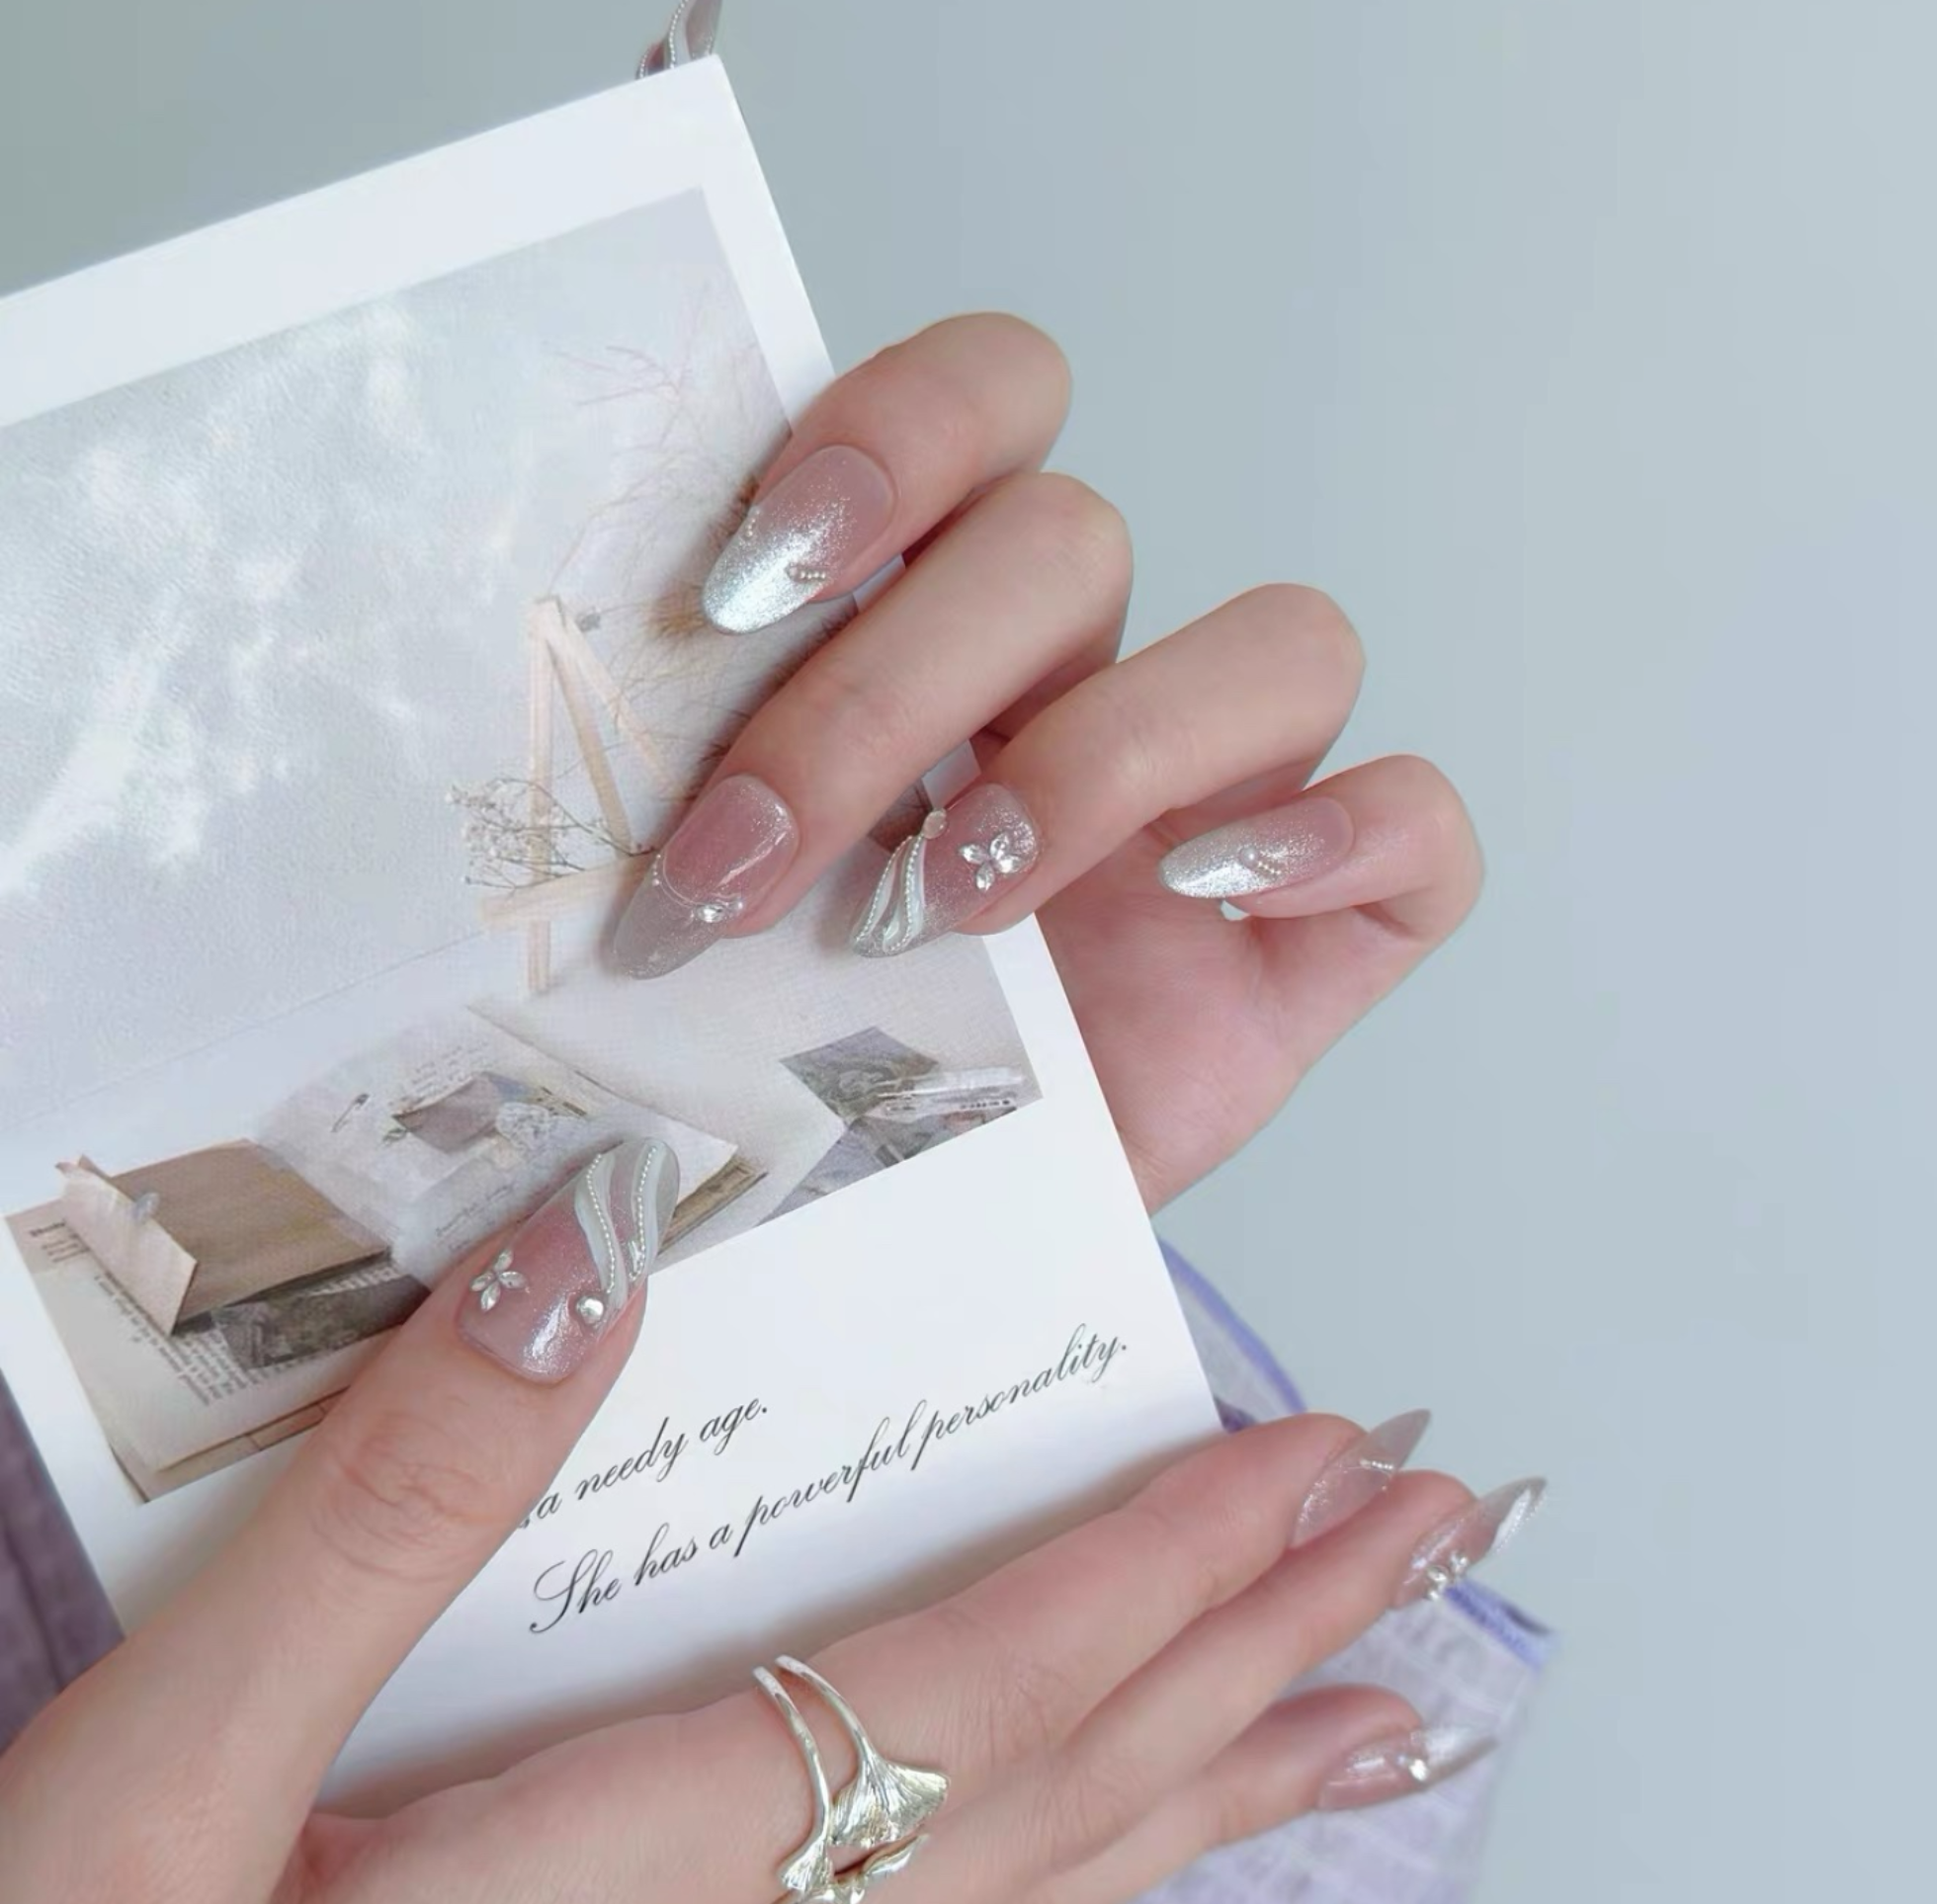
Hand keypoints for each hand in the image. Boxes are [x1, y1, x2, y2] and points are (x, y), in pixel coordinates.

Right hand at [0, 1160, 1499, 1903]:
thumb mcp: (151, 1782)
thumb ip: (381, 1517)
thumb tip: (581, 1253)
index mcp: (621, 1876)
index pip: (974, 1692)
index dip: (1157, 1568)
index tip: (1305, 1461)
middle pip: (1065, 1793)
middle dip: (1265, 1650)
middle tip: (1426, 1547)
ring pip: (1049, 1898)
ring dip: (1222, 1774)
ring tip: (1380, 1713)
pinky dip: (1096, 1878)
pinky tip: (1134, 1839)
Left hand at [612, 313, 1481, 1205]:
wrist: (903, 1245)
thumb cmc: (803, 1078)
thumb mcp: (723, 920)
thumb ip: (681, 810)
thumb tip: (557, 779)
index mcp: (947, 632)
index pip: (985, 403)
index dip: (890, 438)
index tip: (739, 594)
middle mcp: (1099, 687)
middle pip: (1076, 539)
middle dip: (894, 695)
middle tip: (758, 862)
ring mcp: (1230, 806)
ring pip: (1284, 642)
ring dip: (1106, 762)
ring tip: (958, 908)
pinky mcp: (1325, 942)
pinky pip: (1426, 829)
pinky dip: (1346, 839)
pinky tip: (1213, 903)